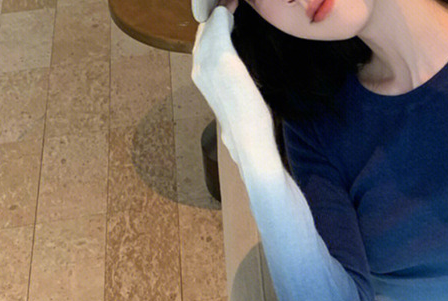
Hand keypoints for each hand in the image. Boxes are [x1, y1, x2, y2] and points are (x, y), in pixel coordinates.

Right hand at [191, 3, 276, 169]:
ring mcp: (206, 62)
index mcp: (201, 76)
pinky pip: (220, 23)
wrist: (249, 141)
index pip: (204, 41)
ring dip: (221, 9)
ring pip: (210, 23)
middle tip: (232, 2)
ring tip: (234, 1)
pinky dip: (226, 11)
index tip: (230, 13)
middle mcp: (198, 67)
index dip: (216, 26)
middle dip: (217, 13)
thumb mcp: (236, 100)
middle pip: (204, 29)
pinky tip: (233, 5)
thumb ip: (231, 84)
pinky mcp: (221, 58)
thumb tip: (237, 82)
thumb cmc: (248, 126)